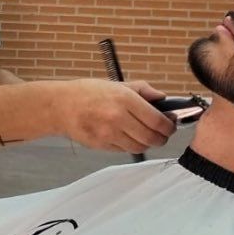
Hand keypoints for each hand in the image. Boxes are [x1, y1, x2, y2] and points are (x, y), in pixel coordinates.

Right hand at [56, 79, 175, 152]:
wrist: (62, 106)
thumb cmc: (88, 92)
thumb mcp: (116, 84)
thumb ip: (142, 90)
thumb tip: (163, 98)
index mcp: (125, 99)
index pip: (157, 120)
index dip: (169, 125)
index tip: (171, 124)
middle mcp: (119, 118)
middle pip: (152, 138)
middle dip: (162, 137)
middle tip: (163, 132)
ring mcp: (110, 134)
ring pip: (140, 147)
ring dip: (148, 143)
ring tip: (146, 135)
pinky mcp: (103, 145)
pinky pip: (125, 150)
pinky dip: (131, 145)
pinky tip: (129, 136)